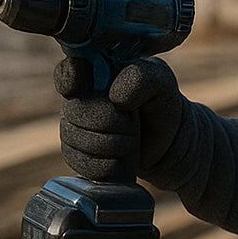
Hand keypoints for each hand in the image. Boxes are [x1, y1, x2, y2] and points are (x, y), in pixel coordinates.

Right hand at [54, 56, 183, 181]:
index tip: (100, 93)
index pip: (67, 73)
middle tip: (134, 123)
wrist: (170, 144)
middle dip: (111, 122)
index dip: (74, 82)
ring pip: (75, 140)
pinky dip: (108, 165)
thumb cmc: (162, 105)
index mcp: (93, 73)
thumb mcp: (161, 83)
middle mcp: (77, 99)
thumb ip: (140, 78)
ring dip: (112, 145)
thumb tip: (115, 95)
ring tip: (132, 140)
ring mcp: (72, 127)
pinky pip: (81, 163)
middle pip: (75, 112)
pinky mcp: (75, 154)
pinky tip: (123, 159)